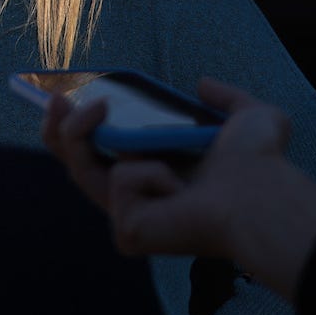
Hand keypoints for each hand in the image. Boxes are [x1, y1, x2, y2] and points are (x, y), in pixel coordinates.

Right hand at [51, 77, 315, 299]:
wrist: (261, 194)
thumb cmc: (260, 164)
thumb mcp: (249, 116)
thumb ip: (226, 97)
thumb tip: (201, 84)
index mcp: (158, 173)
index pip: (106, 153)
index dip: (80, 126)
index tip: (66, 95)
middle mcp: (139, 198)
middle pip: (77, 164)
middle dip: (55, 130)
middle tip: (54, 98)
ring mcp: (130, 217)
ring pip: (81, 169)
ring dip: (78, 132)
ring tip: (98, 107)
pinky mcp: (129, 230)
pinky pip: (120, 180)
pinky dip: (147, 170)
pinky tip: (177, 188)